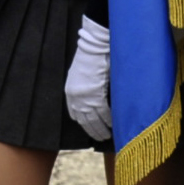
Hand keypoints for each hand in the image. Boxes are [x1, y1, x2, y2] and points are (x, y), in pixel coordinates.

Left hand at [64, 18, 111, 142]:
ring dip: (101, 129)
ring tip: (108, 136)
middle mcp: (75, 97)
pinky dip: (108, 120)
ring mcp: (85, 98)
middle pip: (84, 120)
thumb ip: (86, 88)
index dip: (82, 122)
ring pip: (93, 120)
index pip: (74, 114)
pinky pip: (103, 113)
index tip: (89, 127)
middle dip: (92, 130)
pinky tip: (113, 124)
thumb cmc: (90, 57)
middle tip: (100, 137)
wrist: (94, 47)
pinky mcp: (95, 96)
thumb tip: (94, 97)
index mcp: (70, 92)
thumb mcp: (82, 74)